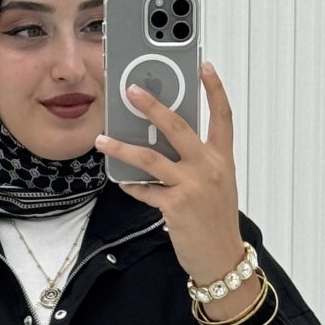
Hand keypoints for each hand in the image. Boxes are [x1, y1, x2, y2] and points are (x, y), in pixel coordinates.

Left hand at [95, 64, 244, 287]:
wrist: (221, 258)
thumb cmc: (217, 222)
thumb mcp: (217, 185)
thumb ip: (198, 161)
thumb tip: (167, 144)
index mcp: (222, 159)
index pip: (222, 116)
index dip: (214, 89)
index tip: (204, 66)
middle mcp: (208, 167)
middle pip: (178, 127)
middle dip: (152, 106)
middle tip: (131, 90)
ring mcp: (192, 186)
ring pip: (151, 158)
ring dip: (122, 147)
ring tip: (103, 138)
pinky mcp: (175, 207)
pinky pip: (145, 190)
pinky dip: (131, 186)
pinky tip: (121, 181)